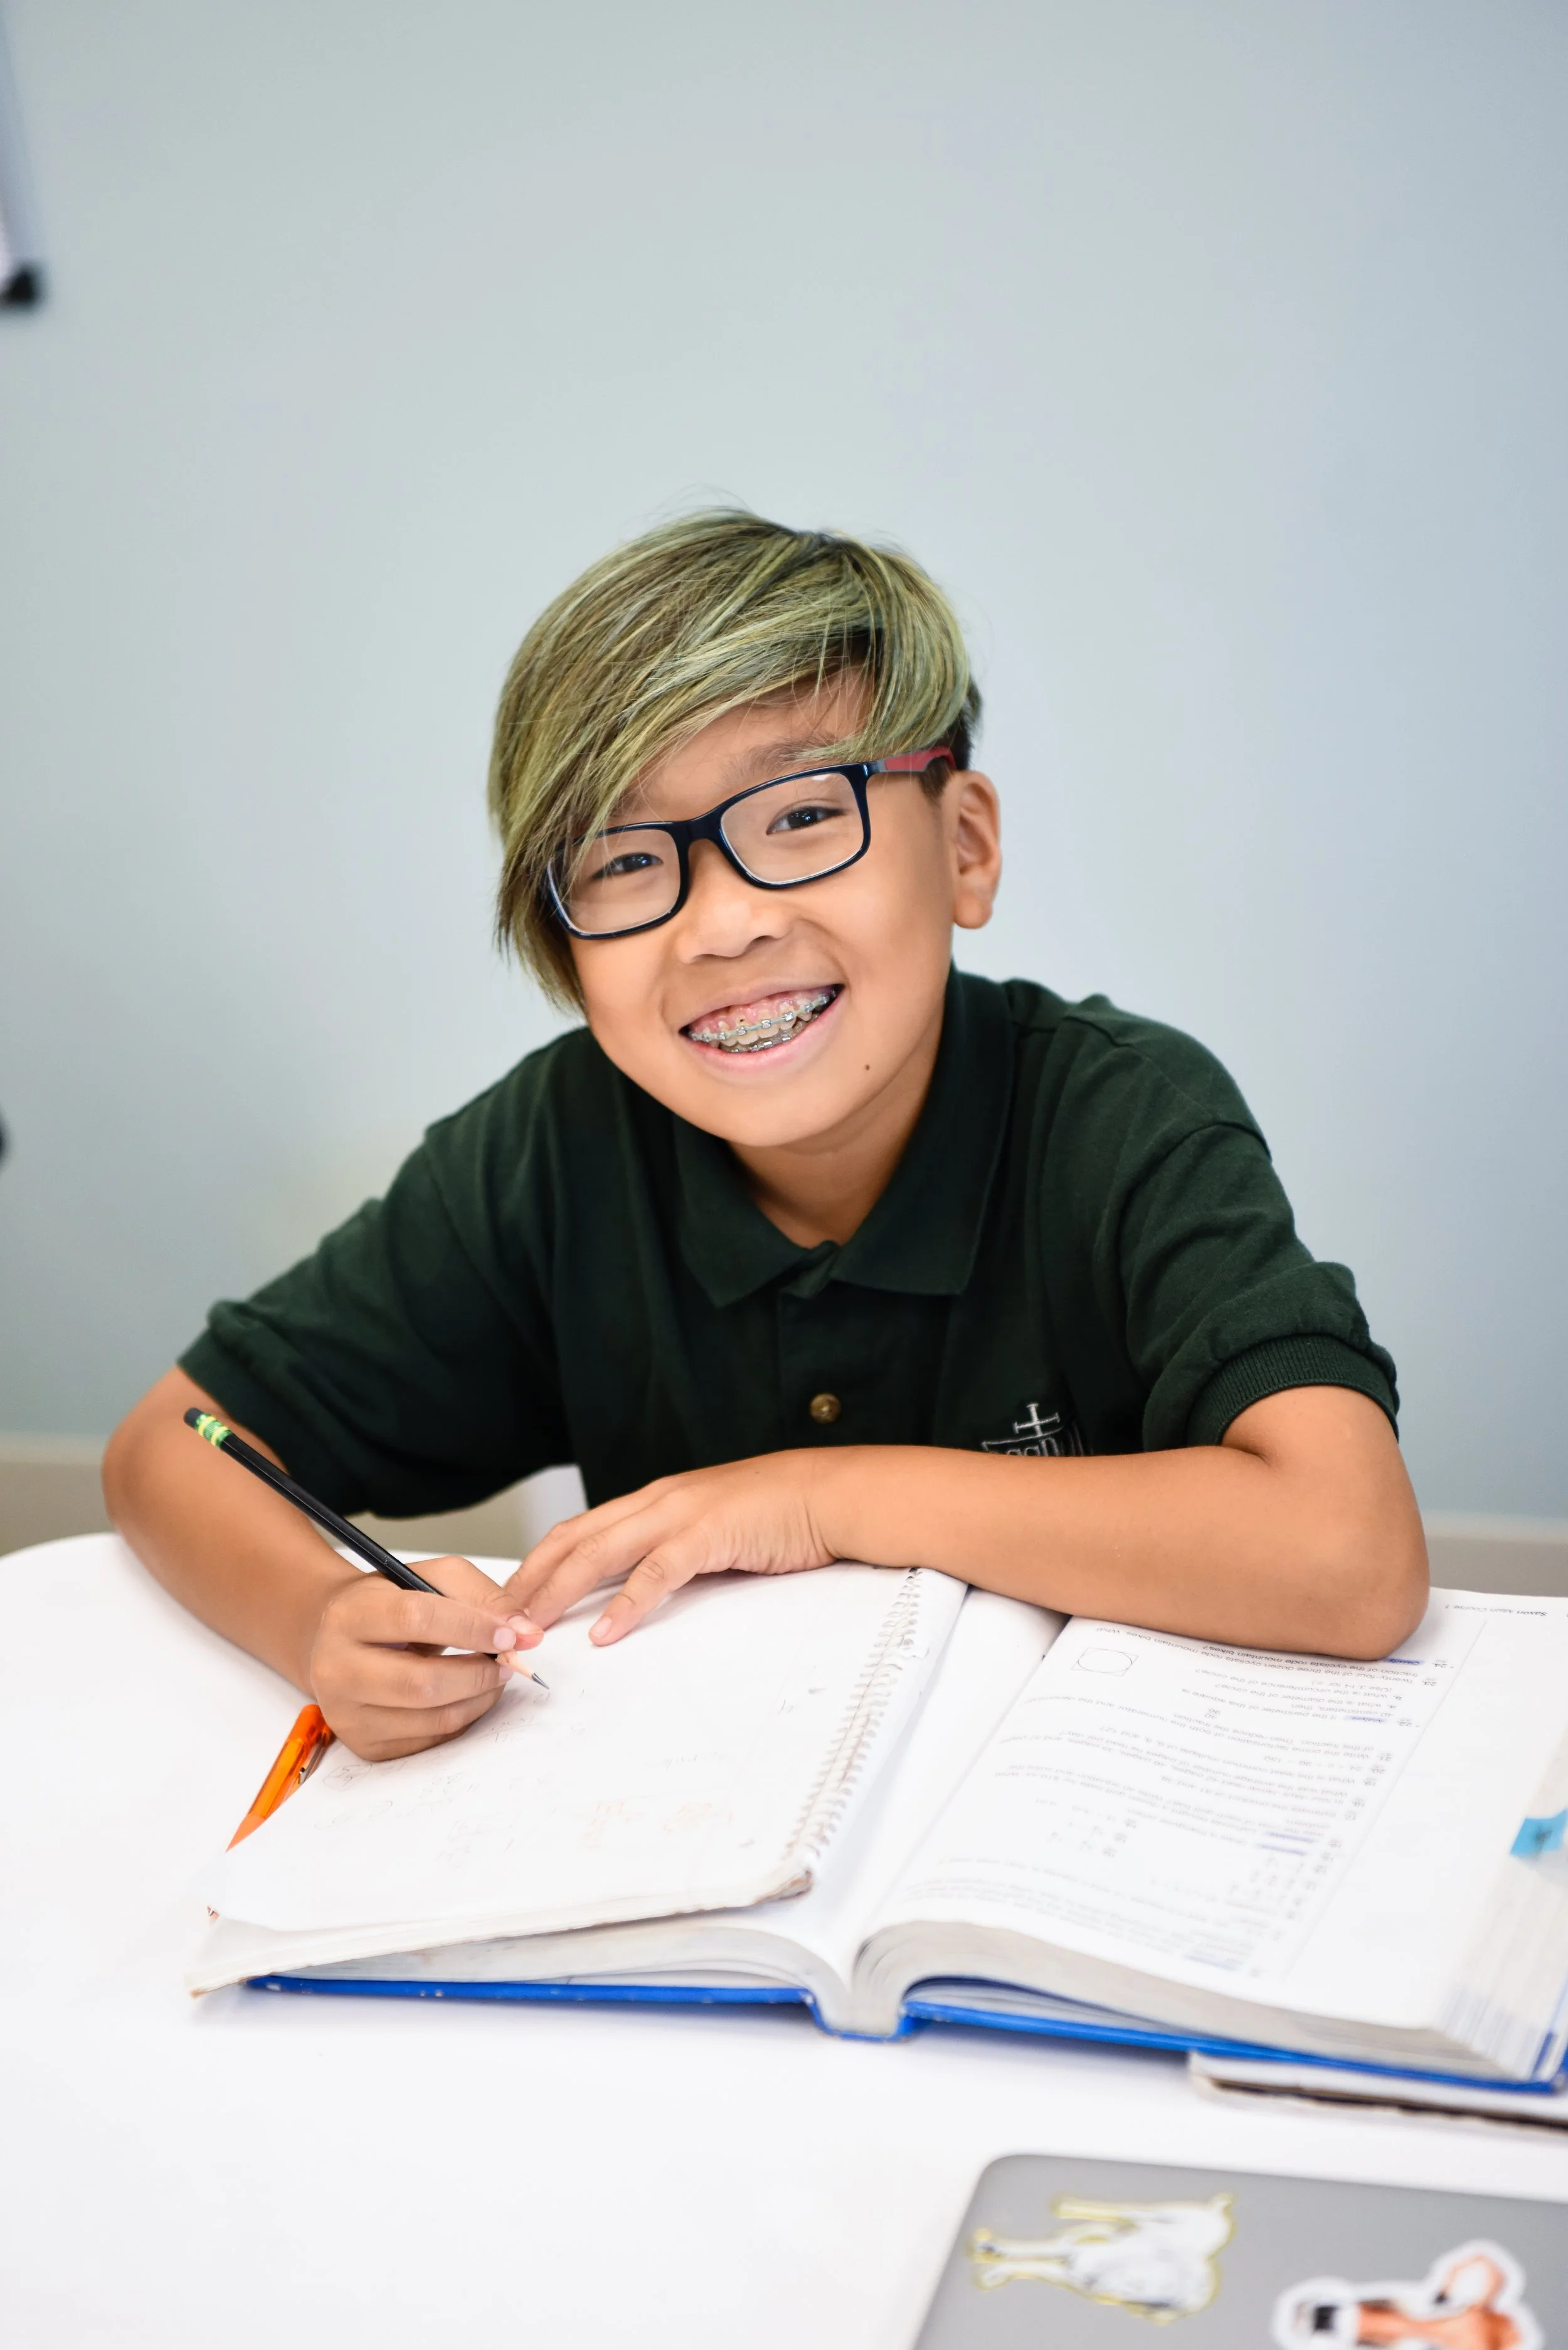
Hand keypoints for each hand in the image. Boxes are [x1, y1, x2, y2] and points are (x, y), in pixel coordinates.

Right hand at [307, 1554, 543, 1759]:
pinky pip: (428, 1741)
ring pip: (429, 1718)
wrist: (339, 1640)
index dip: (470, 1628)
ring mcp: (346, 1712)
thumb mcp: (432, 1578)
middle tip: (508, 1663)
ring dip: (478, 1699)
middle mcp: (336, 1666)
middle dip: (478, 1674)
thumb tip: (524, 1632)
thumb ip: (482, 1596)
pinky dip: (461, 1719)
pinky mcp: (364, 1743)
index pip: (415, 1619)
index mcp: (350, 1614)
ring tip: (494, 1676)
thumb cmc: (392, 1604)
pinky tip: (467, 1696)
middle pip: (421, 1682)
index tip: (509, 1635)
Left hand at [502, 1452, 843, 1645]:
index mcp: (652, 1500)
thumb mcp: (708, 1530)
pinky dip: (625, 1603)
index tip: (506, 1602)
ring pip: (600, 1552)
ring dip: (559, 1592)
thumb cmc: (775, 1516)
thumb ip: (670, 1551)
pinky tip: (605, 1632)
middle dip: (530, 1581)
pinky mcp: (708, 1534)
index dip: (536, 1565)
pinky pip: (656, 1572)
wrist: (828, 1493)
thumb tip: (632, 1591)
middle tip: (495, 1621)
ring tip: (530, 1628)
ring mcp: (679, 1514)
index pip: (576, 1531)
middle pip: (573, 1540)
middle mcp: (655, 1501)